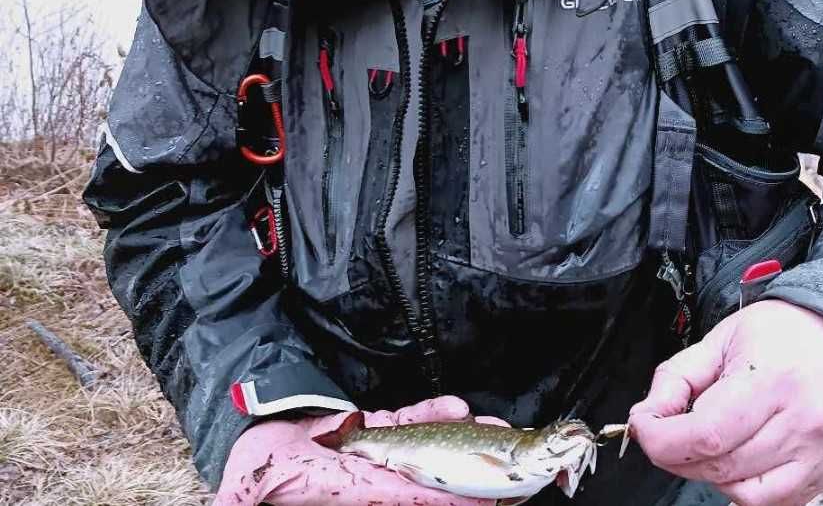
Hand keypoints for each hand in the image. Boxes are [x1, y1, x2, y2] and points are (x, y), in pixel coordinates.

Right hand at [212, 394, 499, 505]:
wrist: (251, 440)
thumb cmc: (251, 475)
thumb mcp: (246, 492)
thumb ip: (246, 498)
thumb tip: (232, 502)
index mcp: (342, 492)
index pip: (394, 496)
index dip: (430, 495)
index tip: (473, 498)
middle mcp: (367, 478)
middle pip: (423, 476)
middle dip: (465, 473)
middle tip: (507, 469)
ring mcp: (372, 455)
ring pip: (424, 447)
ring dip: (460, 439)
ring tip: (497, 428)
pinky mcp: (370, 431)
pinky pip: (406, 422)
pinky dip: (430, 414)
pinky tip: (457, 408)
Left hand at [628, 300, 822, 505]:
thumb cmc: (782, 333)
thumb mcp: (721, 338)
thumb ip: (677, 376)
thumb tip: (647, 415)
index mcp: (771, 380)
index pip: (707, 434)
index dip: (662, 439)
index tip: (644, 427)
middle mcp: (801, 423)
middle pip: (720, 466)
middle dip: (677, 455)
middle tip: (664, 432)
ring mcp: (817, 455)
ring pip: (743, 493)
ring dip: (708, 474)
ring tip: (703, 442)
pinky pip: (772, 503)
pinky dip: (741, 487)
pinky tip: (734, 456)